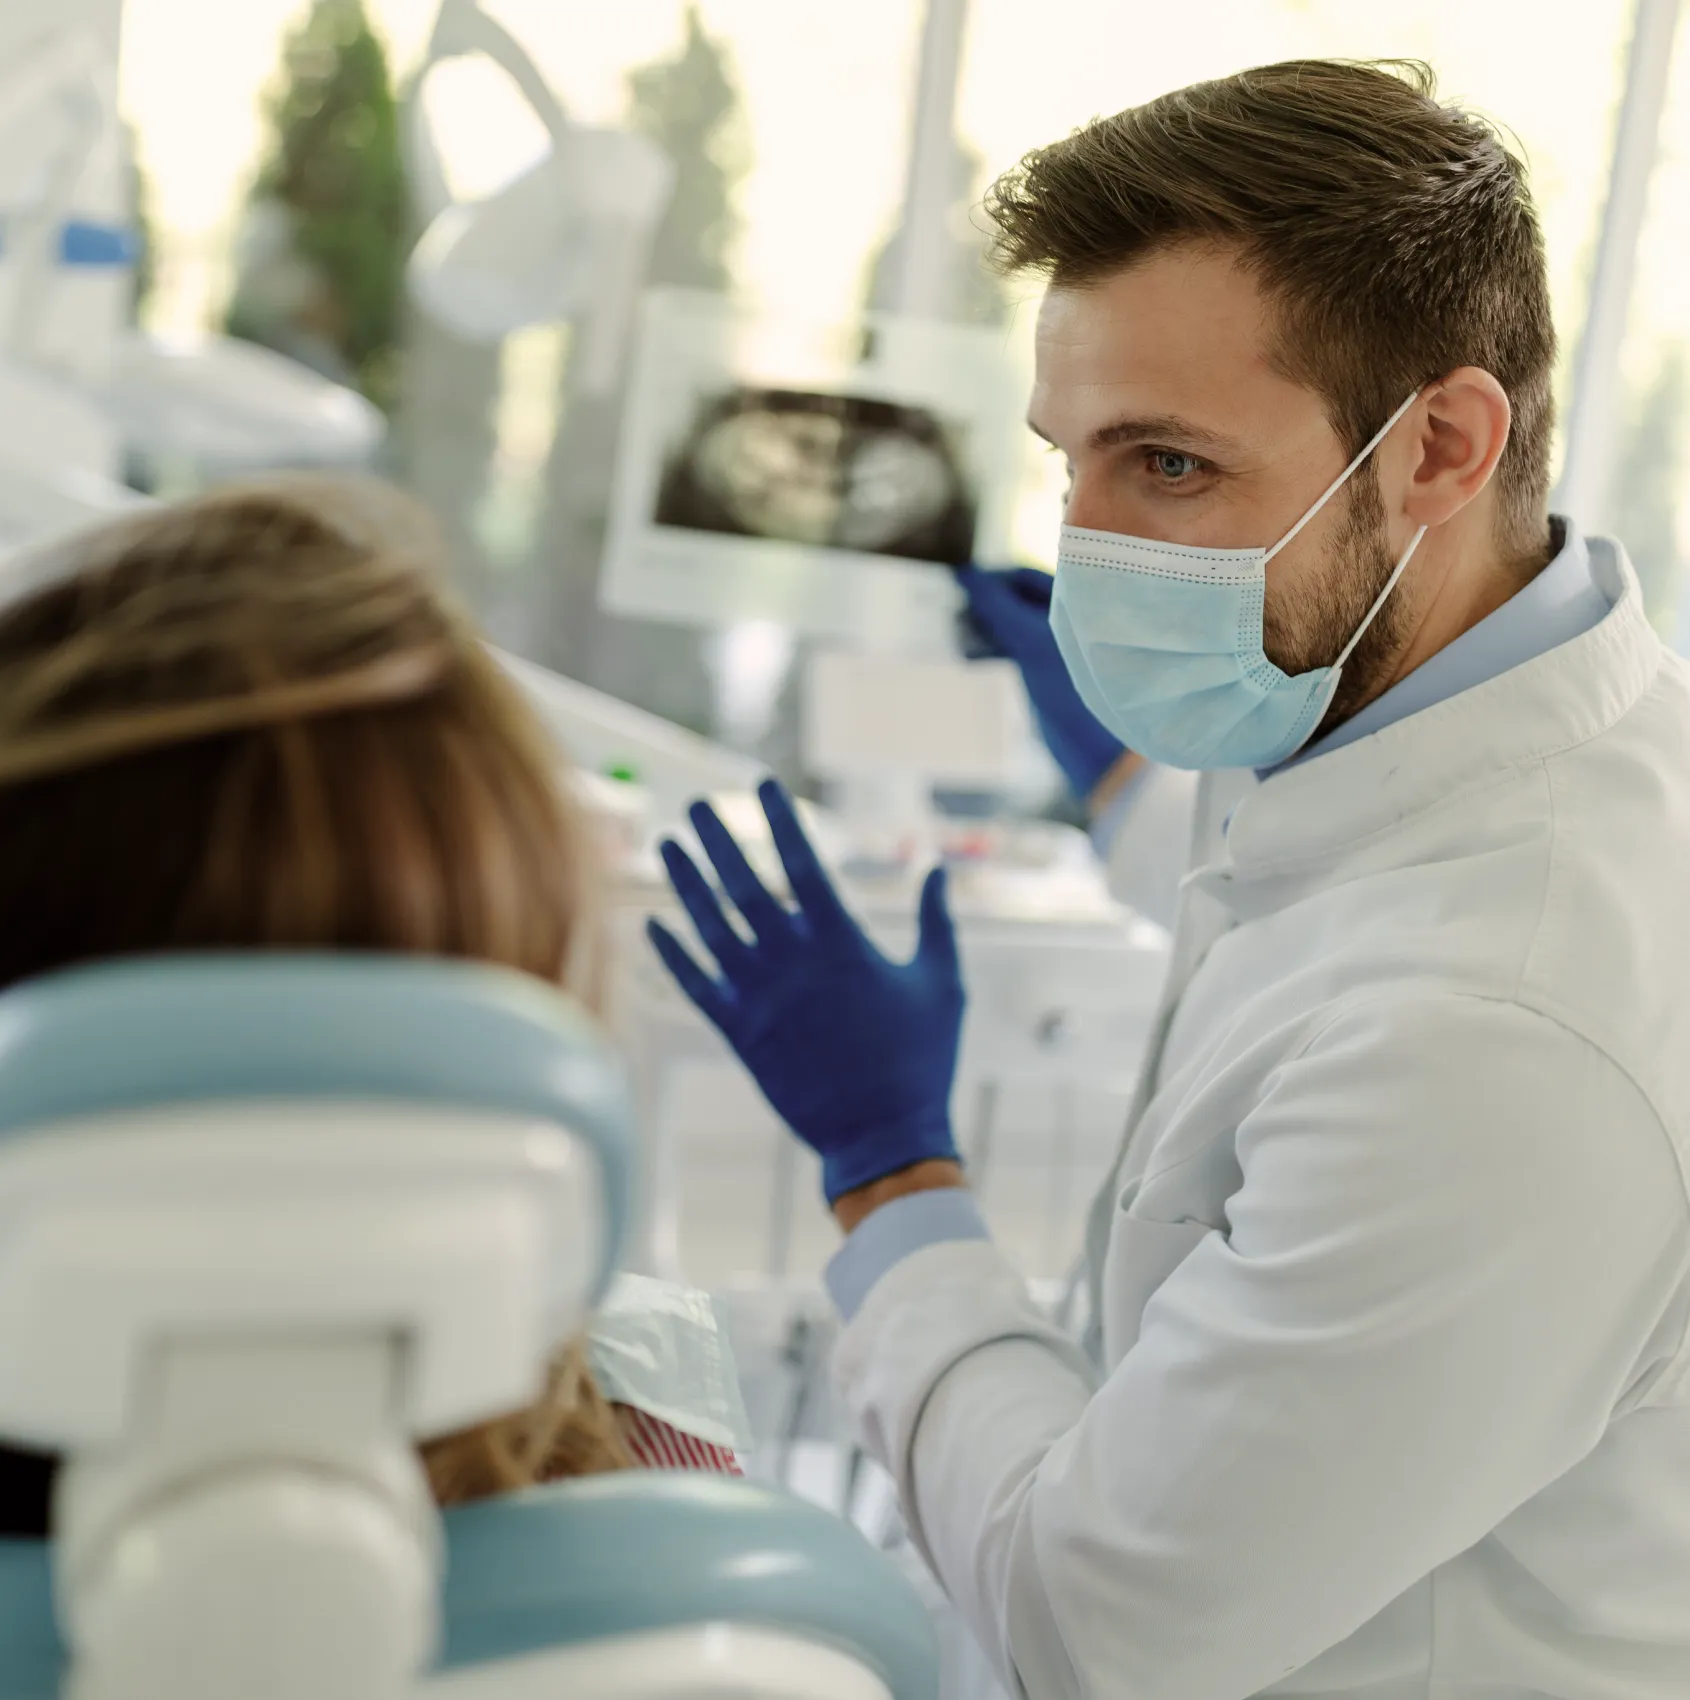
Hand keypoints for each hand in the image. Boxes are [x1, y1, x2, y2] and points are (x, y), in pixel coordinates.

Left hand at [646, 779, 964, 1202]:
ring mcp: (760, 1000)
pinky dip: (672, 955)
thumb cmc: (920, 1059)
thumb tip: (937, 867)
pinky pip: (695, 987)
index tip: (763, 785)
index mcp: (843, 945)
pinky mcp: (739, 1035)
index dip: (781, 821)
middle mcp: (793, 964)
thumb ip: (936, 922)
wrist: (883, 1136)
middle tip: (697, 805)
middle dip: (719, 841)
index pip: (803, 864)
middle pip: (744, 887)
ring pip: (710, 929)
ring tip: (666, 844)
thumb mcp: (942, 984)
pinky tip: (653, 924)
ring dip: (686, 884)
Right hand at [956, 564, 1127, 801]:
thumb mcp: (1033, 641)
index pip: (1027, 576)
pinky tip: (969, 653)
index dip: (994, 578)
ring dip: (983, 624)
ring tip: (956, 628)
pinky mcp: (1043, 673)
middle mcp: (1068, 619)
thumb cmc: (1075, 693)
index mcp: (1079, 603)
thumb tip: (966, 574)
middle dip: (986, 601)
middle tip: (954, 606)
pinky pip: (1010, 648)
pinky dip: (988, 647)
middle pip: (1017, 598)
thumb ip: (999, 605)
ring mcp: (1055, 647)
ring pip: (1009, 623)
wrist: (1095, 752)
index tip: (960, 582)